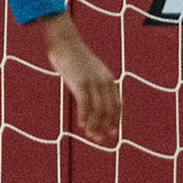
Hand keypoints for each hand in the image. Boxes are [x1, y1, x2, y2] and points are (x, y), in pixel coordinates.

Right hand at [39, 11, 120, 142]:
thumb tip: (91, 102)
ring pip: (98, 110)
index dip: (115, 121)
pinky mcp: (81, 83)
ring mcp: (93, 82)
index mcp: (109, 79)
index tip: (112, 134)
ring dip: (95, 126)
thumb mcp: (88, 72)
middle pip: (109, 110)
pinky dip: (85, 117)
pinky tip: (82, 126)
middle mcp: (104, 81)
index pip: (116, 105)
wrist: (65, 43)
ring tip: (90, 136)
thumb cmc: (74, 59)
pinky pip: (85, 104)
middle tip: (100, 139)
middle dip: (105, 127)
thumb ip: (93, 85)